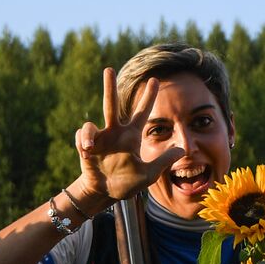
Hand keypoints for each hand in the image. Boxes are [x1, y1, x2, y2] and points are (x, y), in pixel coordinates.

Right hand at [72, 69, 183, 208]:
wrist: (107, 193)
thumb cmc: (128, 183)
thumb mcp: (149, 174)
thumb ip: (163, 161)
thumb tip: (182, 149)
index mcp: (131, 136)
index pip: (141, 112)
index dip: (148, 97)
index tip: (155, 80)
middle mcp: (115, 133)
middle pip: (111, 105)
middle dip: (109, 88)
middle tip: (108, 69)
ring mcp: (100, 140)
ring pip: (91, 124)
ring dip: (89, 132)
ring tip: (89, 147)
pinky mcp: (86, 148)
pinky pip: (82, 137)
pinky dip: (83, 142)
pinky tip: (87, 152)